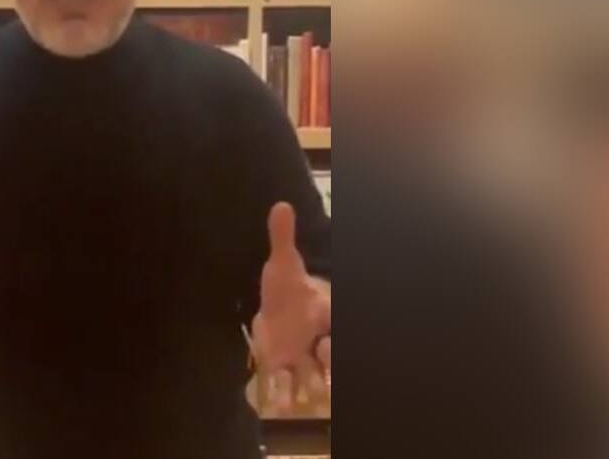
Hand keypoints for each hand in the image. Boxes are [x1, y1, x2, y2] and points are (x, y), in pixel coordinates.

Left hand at [250, 202, 330, 414]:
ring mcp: (302, 356)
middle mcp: (319, 338)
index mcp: (323, 312)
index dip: (334, 343)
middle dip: (328, 368)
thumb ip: (282, 237)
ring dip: (304, 389)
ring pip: (311, 378)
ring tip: (290, 401)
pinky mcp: (284, 367)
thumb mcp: (283, 263)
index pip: (334, 325)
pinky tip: (274, 404)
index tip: (327, 345)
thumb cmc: (287, 288)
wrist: (278, 310)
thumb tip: (281, 204)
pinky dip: (282, 395)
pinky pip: (287, 384)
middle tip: (320, 370)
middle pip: (330, 359)